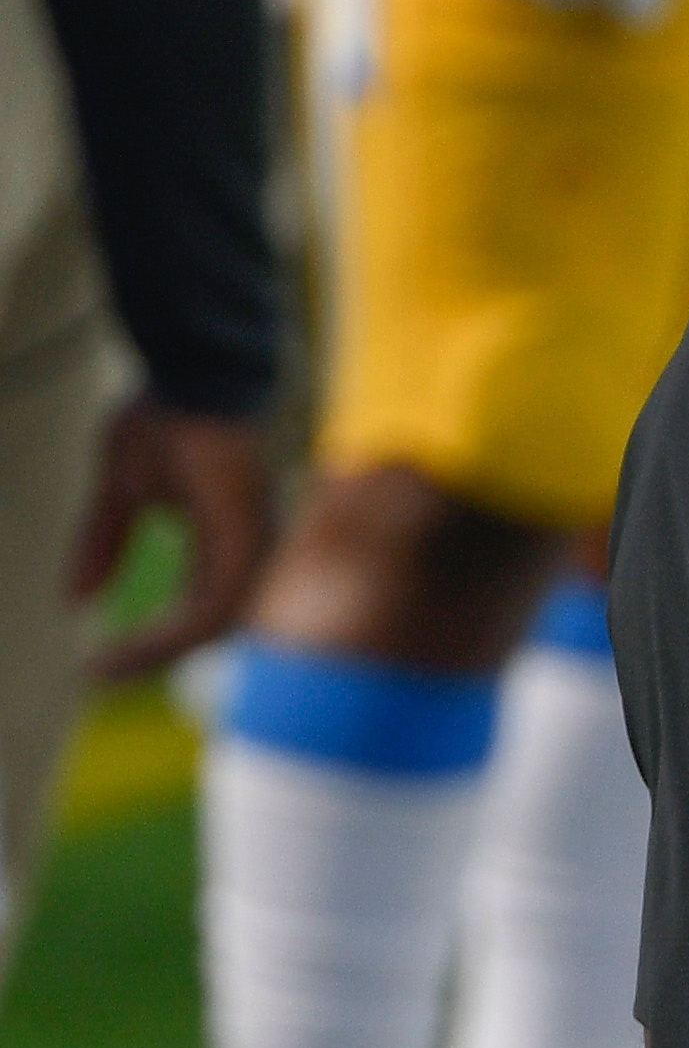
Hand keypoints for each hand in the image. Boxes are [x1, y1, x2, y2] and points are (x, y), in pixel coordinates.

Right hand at [65, 402, 277, 684]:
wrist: (195, 372)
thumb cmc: (168, 416)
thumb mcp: (122, 489)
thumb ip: (104, 543)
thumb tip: (74, 599)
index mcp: (226, 543)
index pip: (195, 612)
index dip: (150, 642)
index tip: (97, 662)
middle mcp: (249, 552)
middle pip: (206, 630)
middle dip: (151, 658)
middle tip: (99, 675)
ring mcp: (254, 548)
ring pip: (212, 628)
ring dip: (158, 652)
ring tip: (108, 666)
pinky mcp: (249, 541)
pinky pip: (216, 606)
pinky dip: (174, 631)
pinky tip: (136, 643)